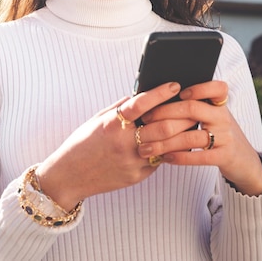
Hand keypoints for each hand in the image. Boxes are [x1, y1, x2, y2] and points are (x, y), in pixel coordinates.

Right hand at [35, 81, 180, 209]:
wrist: (68, 176)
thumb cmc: (83, 143)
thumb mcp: (98, 119)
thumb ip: (120, 108)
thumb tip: (142, 94)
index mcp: (112, 124)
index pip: (141, 104)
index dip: (160, 93)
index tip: (174, 85)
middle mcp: (123, 143)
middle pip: (162, 128)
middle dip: (181, 116)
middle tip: (192, 107)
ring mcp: (131, 162)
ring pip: (166, 146)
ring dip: (180, 135)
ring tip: (191, 124)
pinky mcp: (136, 177)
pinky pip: (157, 161)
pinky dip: (166, 150)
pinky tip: (173, 143)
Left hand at [136, 81, 261, 196]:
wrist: (245, 161)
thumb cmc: (220, 134)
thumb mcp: (214, 116)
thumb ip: (195, 107)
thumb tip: (161, 98)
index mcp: (220, 105)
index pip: (216, 88)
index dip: (198, 87)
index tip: (178, 91)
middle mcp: (224, 118)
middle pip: (192, 109)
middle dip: (165, 113)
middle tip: (146, 119)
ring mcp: (226, 137)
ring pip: (192, 136)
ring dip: (166, 142)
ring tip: (148, 146)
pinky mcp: (225, 157)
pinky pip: (200, 156)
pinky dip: (180, 157)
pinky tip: (166, 157)